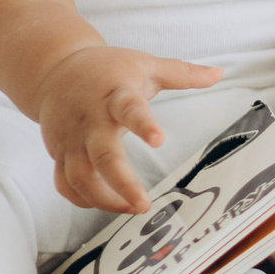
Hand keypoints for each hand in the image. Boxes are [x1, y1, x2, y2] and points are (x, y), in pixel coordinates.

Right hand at [35, 45, 221, 213]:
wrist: (54, 69)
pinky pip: (65, 183)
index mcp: (114, 95)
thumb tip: (220, 73)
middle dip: (122, 183)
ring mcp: (71, 140)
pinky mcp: (59, 153)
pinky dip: (81, 199)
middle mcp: (90, 120)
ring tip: (133, 208)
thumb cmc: (107, 69)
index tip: (159, 139)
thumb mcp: (146, 65)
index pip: (129, 109)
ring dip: (104, 199)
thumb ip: (182, 73)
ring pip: (81, 177)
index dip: (143, 124)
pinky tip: (105, 205)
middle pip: (103, 156)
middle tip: (143, 203)